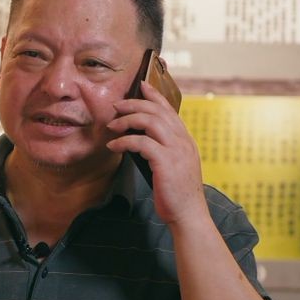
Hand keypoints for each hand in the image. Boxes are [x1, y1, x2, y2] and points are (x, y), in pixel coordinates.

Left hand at [105, 79, 207, 225]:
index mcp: (185, 139)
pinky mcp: (166, 161)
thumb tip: (138, 138)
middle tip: (116, 105)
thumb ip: (161, 149)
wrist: (188, 214)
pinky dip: (124, 141)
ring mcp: (176, 150)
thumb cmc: (175, 192)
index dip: (155, 95)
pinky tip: (113, 146)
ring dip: (127, 120)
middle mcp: (183, 140)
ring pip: (150, 121)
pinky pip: (140, 142)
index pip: (170, 109)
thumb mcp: (171, 165)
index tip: (141, 85)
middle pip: (157, 111)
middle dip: (134, 104)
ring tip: (112, 126)